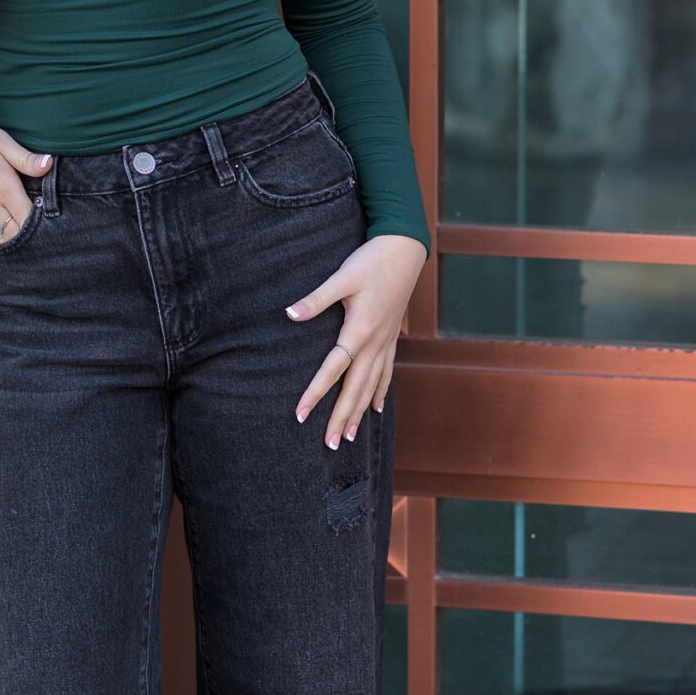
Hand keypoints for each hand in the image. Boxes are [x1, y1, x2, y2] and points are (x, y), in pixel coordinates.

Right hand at [0, 105, 52, 246]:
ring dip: (11, 237)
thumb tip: (49, 165)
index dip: (41, 221)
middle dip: (29, 233)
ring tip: (22, 229)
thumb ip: (24, 157)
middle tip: (40, 225)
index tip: (50, 214)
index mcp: (2, 186)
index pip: (28, 218)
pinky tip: (1, 230)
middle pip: (15, 233)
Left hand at [287, 234, 427, 447]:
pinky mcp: (392, 337)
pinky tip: (376, 408)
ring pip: (372, 385)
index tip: (300, 415)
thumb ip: (316, 299)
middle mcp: (375, 343)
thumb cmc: (371, 260)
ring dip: (360, 412)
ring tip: (350, 437)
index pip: (334, 370)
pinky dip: (380, 392)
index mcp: (359, 330)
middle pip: (356, 388)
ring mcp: (386, 342)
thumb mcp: (342, 277)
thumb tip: (289, 314)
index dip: (316, 393)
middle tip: (331, 445)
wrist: (405, 249)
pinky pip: (386, 372)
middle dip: (342, 418)